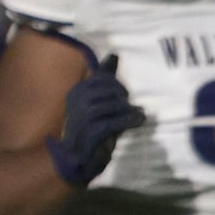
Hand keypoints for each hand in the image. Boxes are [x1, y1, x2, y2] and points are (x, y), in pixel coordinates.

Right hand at [45, 64, 143, 187]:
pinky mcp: (89, 134)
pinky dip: (127, 120)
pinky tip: (138, 120)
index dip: (116, 84)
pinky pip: (110, 123)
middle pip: (105, 90)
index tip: (124, 96)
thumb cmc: (93, 129)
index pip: (100, 79)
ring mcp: (81, 119)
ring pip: (108, 105)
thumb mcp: (101, 102)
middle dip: (121, 95)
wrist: (78, 159)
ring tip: (137, 114)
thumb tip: (114, 55)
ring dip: (126, 109)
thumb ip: (106, 80)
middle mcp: (76, 103)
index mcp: (77, 92)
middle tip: (130, 105)